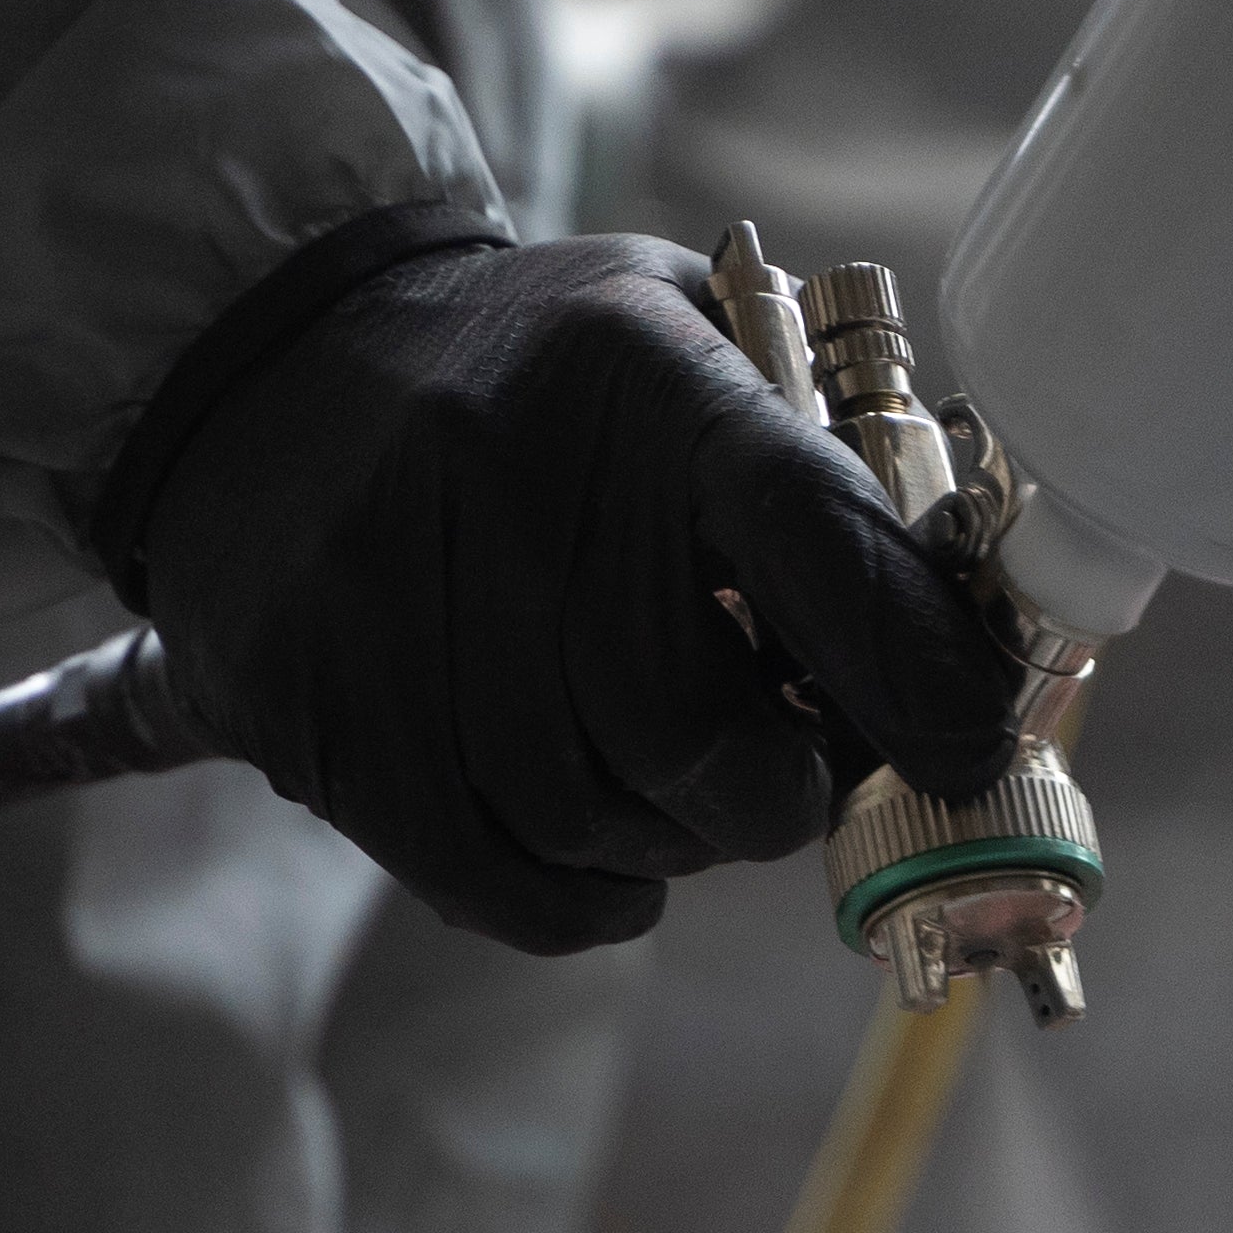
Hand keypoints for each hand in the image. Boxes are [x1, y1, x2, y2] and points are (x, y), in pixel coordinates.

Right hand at [130, 236, 1023, 950]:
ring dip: (663, 844)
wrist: (268, 357)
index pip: (815, 533)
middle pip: (692, 735)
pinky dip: (576, 897)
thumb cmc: (539, 377)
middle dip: (771, 792)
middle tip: (780, 772)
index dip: (912, 665)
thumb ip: (816, 456)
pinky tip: (598, 854)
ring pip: (590, 822)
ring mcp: (386, 590)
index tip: (965, 741)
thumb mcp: (683, 334)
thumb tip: (964, 636)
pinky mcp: (309, 694)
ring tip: (662, 784)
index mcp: (642, 373)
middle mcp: (506, 473)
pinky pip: (488, 872)